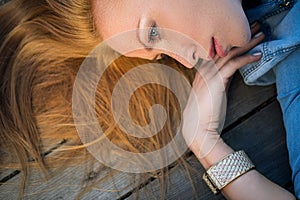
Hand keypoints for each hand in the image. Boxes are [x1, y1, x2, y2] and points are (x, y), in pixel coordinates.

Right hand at [182, 23, 264, 158]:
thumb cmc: (204, 116)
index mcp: (201, 74)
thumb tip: (228, 77)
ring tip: (261, 36)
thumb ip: (217, 84)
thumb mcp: (210, 96)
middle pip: (224, 49)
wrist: (198, 129)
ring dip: (247, 43)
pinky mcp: (216, 81)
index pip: (217, 54)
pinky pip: (233, 64)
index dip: (231, 43)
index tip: (243, 36)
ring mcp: (208, 75)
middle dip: (240, 38)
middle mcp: (203, 71)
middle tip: (254, 28)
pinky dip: (246, 58)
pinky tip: (257, 55)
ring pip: (229, 53)